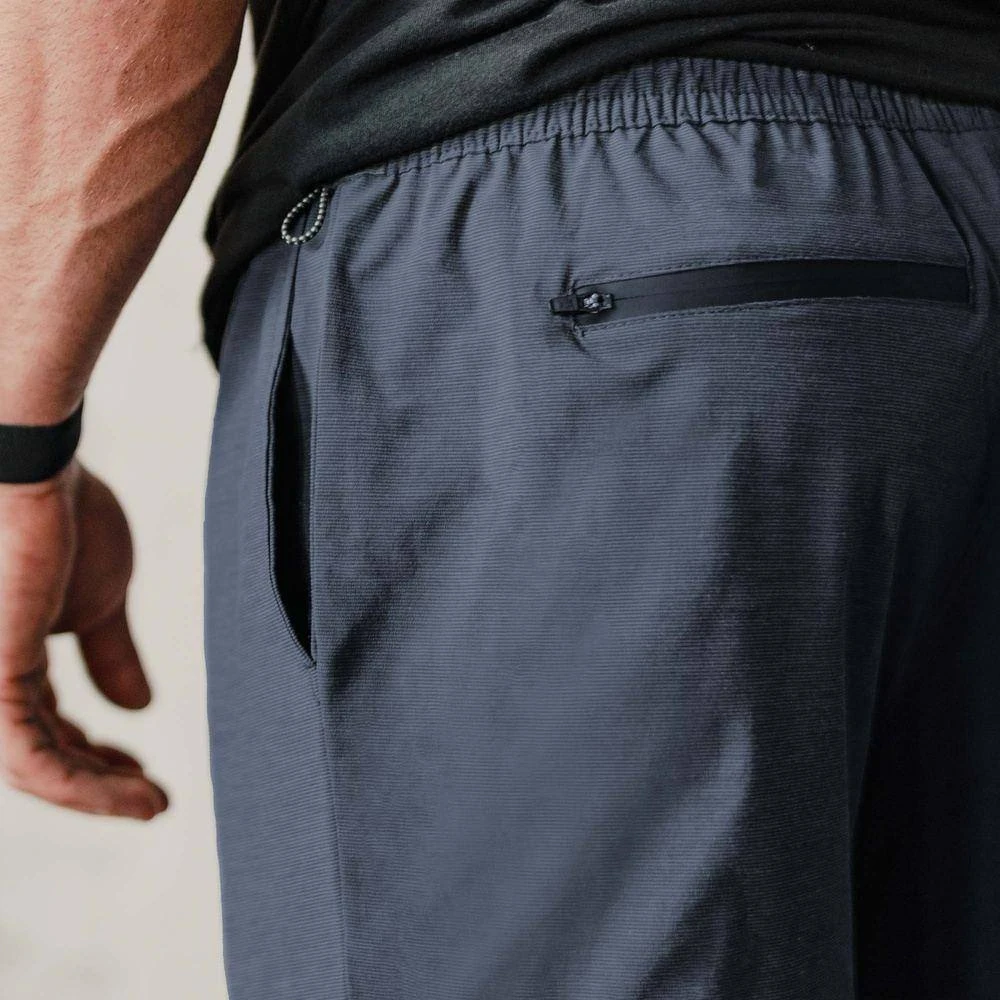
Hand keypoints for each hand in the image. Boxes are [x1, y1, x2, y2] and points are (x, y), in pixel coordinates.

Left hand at [0, 457, 168, 819]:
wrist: (30, 465)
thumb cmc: (61, 516)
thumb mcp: (100, 598)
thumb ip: (110, 654)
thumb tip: (139, 706)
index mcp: (10, 652)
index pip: (45, 723)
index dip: (94, 754)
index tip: (146, 771)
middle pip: (37, 752)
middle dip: (94, 781)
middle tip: (149, 798)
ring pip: (32, 769)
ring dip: (97, 795)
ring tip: (153, 806)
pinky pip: (31, 760)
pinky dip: (87, 787)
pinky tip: (136, 796)